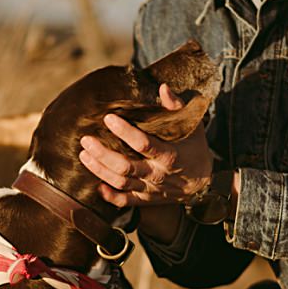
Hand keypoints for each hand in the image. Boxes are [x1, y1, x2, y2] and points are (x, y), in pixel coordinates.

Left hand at [78, 84, 212, 208]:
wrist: (202, 182)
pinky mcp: (146, 199)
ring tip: (84, 155)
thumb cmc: (194, 148)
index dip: (125, 132)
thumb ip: (177, 106)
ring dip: (100, 170)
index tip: (108, 118)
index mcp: (170, 154)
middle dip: (103, 154)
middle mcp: (158, 174)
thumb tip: (163, 87)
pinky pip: (125, 201)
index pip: (144, 144)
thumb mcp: (192, 126)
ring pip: (121, 182)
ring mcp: (151, 189)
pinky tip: (97, 186)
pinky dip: (110, 196)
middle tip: (86, 140)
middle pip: (126, 166)